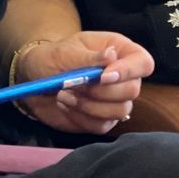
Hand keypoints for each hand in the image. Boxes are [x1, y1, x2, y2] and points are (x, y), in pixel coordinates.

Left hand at [15, 32, 150, 135]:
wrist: (35, 77)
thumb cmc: (53, 57)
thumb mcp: (67, 51)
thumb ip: (89, 57)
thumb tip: (112, 56)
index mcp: (120, 51)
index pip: (143, 63)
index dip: (129, 71)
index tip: (103, 76)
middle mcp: (122, 76)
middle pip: (132, 90)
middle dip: (102, 91)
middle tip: (76, 85)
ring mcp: (113, 100)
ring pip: (120, 111)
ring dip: (89, 106)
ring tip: (65, 94)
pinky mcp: (101, 118)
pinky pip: (102, 126)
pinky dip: (81, 117)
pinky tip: (65, 104)